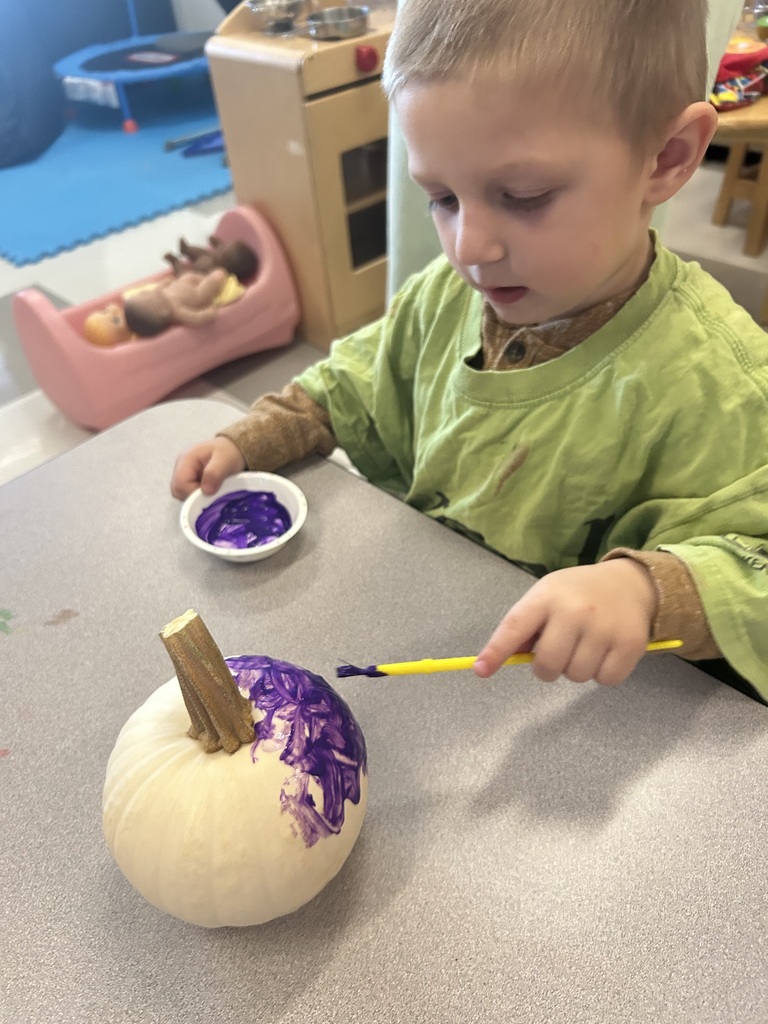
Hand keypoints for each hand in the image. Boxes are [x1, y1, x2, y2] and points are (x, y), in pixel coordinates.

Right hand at [170, 437, 245, 499]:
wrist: (231, 449)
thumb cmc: (228, 452)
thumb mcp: (225, 460)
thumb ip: (214, 473)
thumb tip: (206, 490)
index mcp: (186, 460)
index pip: (180, 484)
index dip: (193, 492)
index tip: (210, 492)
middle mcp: (180, 467)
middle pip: (177, 490)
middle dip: (194, 496)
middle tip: (211, 491)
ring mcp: (183, 474)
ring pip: (182, 494)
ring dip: (196, 496)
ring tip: (212, 488)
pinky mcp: (188, 480)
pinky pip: (188, 493)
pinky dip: (198, 495)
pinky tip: (209, 488)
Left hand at [473, 559, 657, 685]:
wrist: (630, 583)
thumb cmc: (578, 593)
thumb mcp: (547, 596)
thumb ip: (525, 626)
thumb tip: (499, 660)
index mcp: (547, 596)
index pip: (514, 626)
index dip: (496, 651)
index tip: (481, 670)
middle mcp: (575, 610)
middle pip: (548, 664)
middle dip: (547, 668)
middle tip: (558, 652)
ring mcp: (604, 628)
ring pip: (576, 675)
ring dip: (576, 669)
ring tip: (584, 646)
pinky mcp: (630, 644)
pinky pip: (606, 680)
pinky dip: (602, 674)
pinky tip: (604, 652)